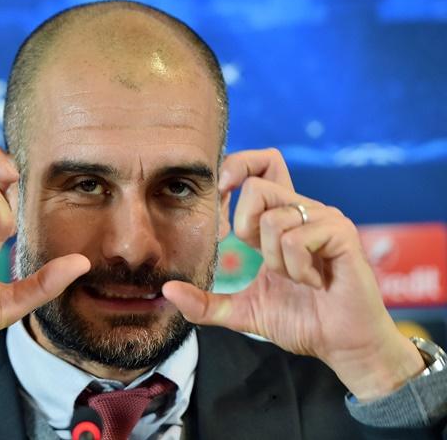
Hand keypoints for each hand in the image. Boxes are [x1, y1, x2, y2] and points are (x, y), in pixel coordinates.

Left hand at [163, 148, 423, 400]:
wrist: (342, 346)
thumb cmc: (301, 321)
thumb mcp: (243, 310)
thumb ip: (206, 303)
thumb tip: (168, 290)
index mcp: (281, 217)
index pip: (260, 164)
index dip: (234, 172)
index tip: (221, 219)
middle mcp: (303, 209)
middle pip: (257, 185)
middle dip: (246, 228)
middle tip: (264, 260)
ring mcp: (324, 219)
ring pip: (273, 217)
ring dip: (276, 260)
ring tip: (298, 279)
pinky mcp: (341, 233)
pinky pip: (296, 237)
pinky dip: (296, 268)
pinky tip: (314, 283)